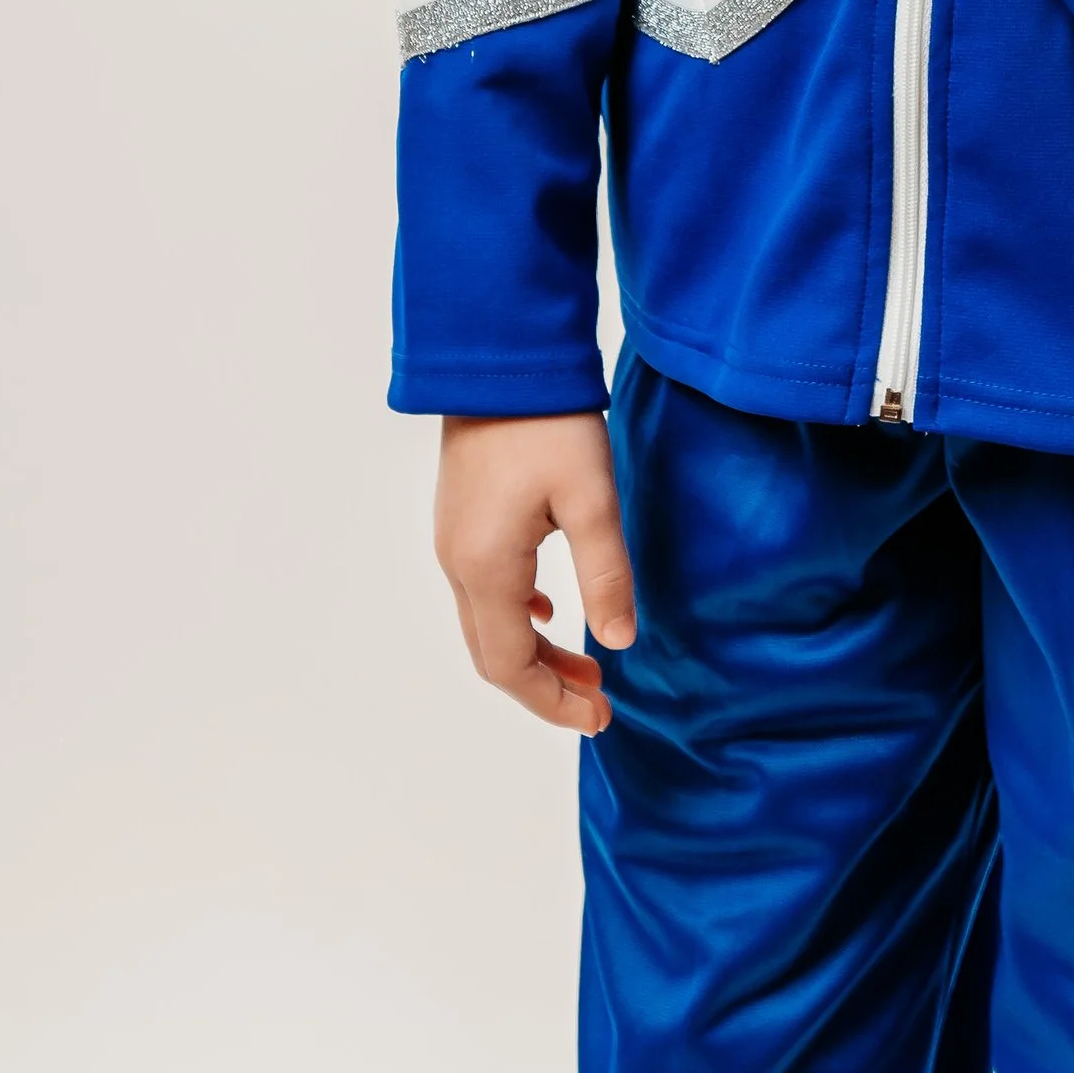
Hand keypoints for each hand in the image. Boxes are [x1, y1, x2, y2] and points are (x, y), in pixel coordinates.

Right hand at [433, 411, 636, 733]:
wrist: (498, 354)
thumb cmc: (547, 421)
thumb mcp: (591, 497)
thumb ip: (605, 574)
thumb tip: (620, 643)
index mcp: (486, 569)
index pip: (510, 668)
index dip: (552, 703)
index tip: (600, 718)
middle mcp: (457, 563)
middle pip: (492, 656)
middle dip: (544, 686)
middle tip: (600, 700)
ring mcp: (453, 540)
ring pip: (486, 624)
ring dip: (532, 653)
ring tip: (586, 662)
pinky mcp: (460, 517)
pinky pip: (482, 590)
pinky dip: (517, 617)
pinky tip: (548, 610)